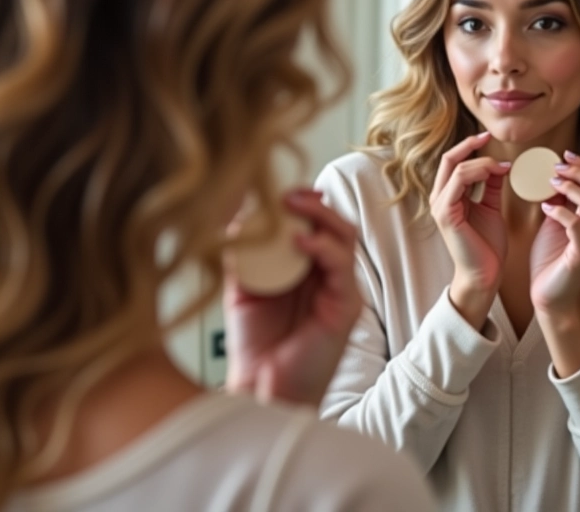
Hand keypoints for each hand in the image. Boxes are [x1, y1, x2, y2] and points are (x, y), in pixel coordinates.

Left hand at [223, 188, 361, 406]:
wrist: (261, 388)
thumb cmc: (256, 343)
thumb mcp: (241, 285)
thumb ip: (241, 251)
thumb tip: (232, 213)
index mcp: (305, 267)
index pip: (314, 222)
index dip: (301, 201)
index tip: (277, 191)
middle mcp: (326, 274)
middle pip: (334, 222)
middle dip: (312, 203)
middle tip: (287, 196)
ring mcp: (340, 288)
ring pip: (345, 236)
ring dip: (321, 217)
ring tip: (293, 208)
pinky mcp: (346, 306)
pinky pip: (342, 266)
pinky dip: (323, 248)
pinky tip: (300, 242)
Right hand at [429, 132, 510, 327]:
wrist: (485, 275)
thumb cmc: (486, 246)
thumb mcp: (491, 208)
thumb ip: (490, 186)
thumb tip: (499, 165)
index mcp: (447, 195)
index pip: (453, 161)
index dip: (469, 146)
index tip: (489, 137)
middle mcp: (438, 197)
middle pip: (449, 158)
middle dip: (470, 145)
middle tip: (490, 137)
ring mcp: (440, 205)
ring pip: (457, 167)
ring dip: (482, 161)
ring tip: (503, 165)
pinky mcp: (446, 213)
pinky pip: (460, 181)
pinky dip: (480, 172)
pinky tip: (499, 173)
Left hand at [530, 152, 579, 314]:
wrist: (552, 296)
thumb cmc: (554, 258)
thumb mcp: (558, 221)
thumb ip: (563, 200)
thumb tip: (556, 175)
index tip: (565, 155)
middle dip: (579, 172)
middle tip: (556, 167)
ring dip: (569, 188)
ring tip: (550, 183)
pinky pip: (576, 225)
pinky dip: (560, 211)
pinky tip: (545, 207)